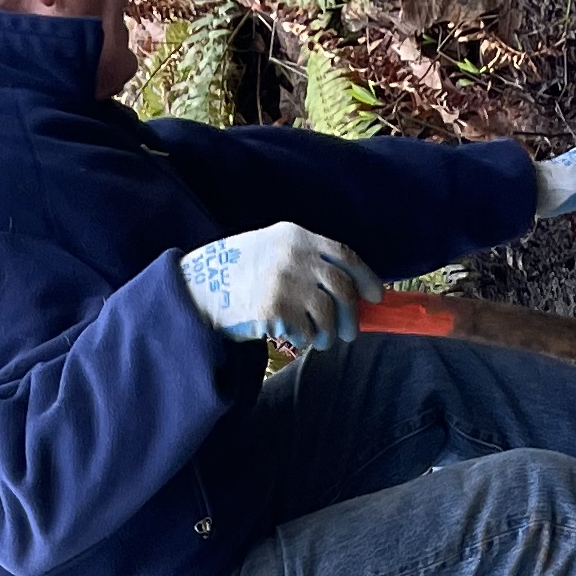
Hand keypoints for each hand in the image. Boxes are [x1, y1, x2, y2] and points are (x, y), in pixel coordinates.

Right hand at [180, 223, 381, 354]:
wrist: (198, 290)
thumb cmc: (240, 274)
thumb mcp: (272, 248)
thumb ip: (308, 260)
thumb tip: (351, 290)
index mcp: (295, 236)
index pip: (344, 254)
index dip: (366, 277)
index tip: (376, 296)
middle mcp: (293, 256)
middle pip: (342, 289)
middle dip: (351, 316)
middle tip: (348, 333)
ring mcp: (283, 282)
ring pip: (327, 315)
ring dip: (329, 334)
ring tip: (320, 340)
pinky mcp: (273, 310)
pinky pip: (305, 332)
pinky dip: (304, 340)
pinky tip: (292, 337)